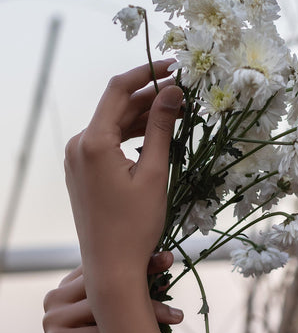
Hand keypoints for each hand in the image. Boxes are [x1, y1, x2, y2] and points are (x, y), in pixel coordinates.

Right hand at [43, 253, 182, 332]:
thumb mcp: (115, 320)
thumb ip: (125, 294)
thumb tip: (165, 267)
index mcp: (65, 289)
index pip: (101, 268)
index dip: (135, 263)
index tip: (165, 258)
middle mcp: (54, 300)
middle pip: (105, 284)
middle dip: (142, 280)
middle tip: (171, 272)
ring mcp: (52, 321)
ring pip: (107, 308)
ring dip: (146, 310)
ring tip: (175, 315)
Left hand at [64, 62, 182, 295]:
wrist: (111, 267)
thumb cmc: (135, 225)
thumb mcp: (154, 174)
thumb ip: (162, 128)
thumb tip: (173, 91)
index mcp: (92, 142)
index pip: (119, 90)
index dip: (147, 73)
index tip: (174, 66)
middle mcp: (78, 146)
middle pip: (116, 107)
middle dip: (150, 98)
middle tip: (186, 96)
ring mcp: (77, 159)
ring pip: (113, 124)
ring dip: (143, 117)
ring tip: (178, 117)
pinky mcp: (82, 172)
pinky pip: (107, 142)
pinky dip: (131, 135)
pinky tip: (156, 138)